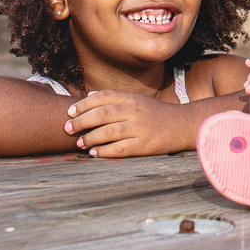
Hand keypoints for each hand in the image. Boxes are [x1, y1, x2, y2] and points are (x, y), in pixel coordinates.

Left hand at [65, 90, 189, 157]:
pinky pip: (119, 148)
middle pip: (102, 114)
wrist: (182, 125)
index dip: (83, 104)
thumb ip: (114, 98)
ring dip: (90, 138)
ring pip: (108, 132)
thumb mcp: (137, 100)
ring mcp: (140, 128)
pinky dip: (104, 151)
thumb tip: (87, 96)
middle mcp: (135, 111)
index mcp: (132, 98)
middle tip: (67, 128)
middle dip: (81, 121)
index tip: (69, 112)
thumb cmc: (155, 113)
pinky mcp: (144, 145)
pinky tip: (94, 153)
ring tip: (79, 143)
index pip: (103, 97)